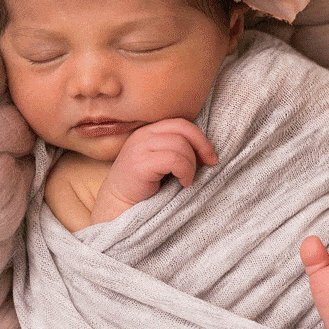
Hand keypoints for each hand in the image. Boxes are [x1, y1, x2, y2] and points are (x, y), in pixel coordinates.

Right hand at [91, 118, 217, 223]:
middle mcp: (143, 135)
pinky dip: (185, 172)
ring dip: (191, 165)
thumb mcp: (162, 162)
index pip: (181, 123)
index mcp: (149, 131)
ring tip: (187, 180)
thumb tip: (207, 151)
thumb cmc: (144, 186)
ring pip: (180, 145)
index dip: (200, 138)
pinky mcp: (140, 164)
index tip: (210, 156)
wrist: (118, 205)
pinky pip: (174, 160)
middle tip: (210, 164)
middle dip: (202, 146)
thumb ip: (177, 150)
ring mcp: (140, 148)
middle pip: (183, 129)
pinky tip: (183, 183)